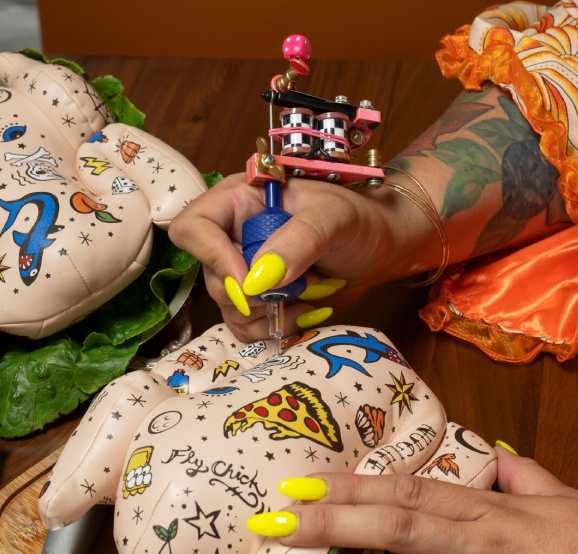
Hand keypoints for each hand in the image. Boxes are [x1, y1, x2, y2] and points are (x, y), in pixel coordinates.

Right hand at [169, 173, 432, 340]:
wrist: (384, 245)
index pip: (193, 227)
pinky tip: (306, 312)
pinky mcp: (260, 299)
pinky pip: (246, 327)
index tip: (247, 281)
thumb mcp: (332, 218)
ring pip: (229, 309)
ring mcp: (245, 270)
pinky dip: (275, 328)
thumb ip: (295, 243)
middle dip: (254, 296)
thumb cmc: (360, 218)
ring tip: (309, 299)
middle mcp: (233, 235)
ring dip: (270, 315)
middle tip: (294, 291)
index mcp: (239, 201)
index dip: (211, 257)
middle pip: (212, 278)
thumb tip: (256, 282)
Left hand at [249, 451, 577, 553]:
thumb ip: (524, 475)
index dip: (354, 486)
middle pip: (393, 528)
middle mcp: (484, 547)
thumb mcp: (570, 501)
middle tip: (272, 519)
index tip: (306, 480)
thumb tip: (490, 452)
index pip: (411, 490)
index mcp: (498, 510)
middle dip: (326, 522)